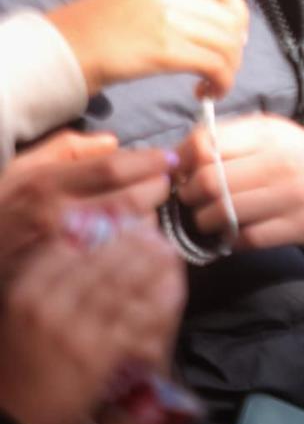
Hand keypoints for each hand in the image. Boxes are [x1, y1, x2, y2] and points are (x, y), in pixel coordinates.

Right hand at [0, 136, 173, 278]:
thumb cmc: (3, 210)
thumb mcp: (22, 170)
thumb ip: (66, 148)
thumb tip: (113, 142)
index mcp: (46, 185)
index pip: (111, 168)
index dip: (148, 162)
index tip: (168, 160)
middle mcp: (56, 218)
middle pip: (128, 200)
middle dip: (157, 190)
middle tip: (165, 185)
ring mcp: (65, 254)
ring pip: (129, 233)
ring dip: (150, 220)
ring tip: (151, 212)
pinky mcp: (70, 282)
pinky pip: (119, 263)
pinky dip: (137, 250)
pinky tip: (139, 243)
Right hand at [0, 227, 184, 423]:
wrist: (22, 415)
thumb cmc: (24, 360)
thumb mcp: (20, 312)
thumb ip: (46, 274)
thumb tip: (82, 229)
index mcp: (26, 293)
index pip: (71, 245)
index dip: (103, 229)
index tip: (125, 220)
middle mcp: (49, 307)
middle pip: (103, 259)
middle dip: (134, 242)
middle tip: (156, 233)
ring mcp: (77, 330)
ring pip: (126, 282)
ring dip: (153, 263)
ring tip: (169, 251)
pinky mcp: (102, 353)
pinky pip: (139, 315)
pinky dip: (160, 297)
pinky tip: (173, 286)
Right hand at [45, 0, 249, 98]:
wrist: (59, 50)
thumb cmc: (93, 29)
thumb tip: (212, 20)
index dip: (237, 9)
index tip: (232, 32)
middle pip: (230, 16)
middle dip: (235, 46)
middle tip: (224, 65)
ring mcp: (168, 19)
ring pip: (226, 42)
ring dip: (229, 68)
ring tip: (214, 83)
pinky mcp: (164, 49)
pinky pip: (213, 64)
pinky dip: (220, 81)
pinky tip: (204, 91)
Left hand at [176, 114, 303, 253]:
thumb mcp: (280, 140)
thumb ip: (236, 142)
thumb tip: (180, 156)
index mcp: (270, 132)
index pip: (204, 142)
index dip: (182, 162)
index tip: (182, 173)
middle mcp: (280, 159)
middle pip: (207, 180)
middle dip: (190, 196)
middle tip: (195, 202)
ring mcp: (291, 194)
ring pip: (221, 212)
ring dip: (206, 222)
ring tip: (213, 221)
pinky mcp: (298, 225)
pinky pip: (245, 238)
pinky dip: (232, 241)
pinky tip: (237, 234)